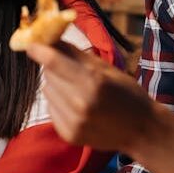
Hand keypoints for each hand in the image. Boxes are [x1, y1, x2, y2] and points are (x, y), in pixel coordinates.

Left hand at [26, 42, 155, 153]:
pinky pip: (51, 108)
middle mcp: (79, 103)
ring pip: (47, 91)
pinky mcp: (68, 134)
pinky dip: (59, 102)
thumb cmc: (127, 94)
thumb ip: (76, 54)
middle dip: (53, 66)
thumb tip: (51, 38)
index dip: (38, 49)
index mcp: (92, 83)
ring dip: (56, 85)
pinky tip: (77, 105)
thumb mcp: (106, 69)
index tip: (31, 43)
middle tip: (69, 68)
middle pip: (48, 74)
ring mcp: (72, 122)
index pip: (53, 61)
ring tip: (77, 89)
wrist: (141, 130)